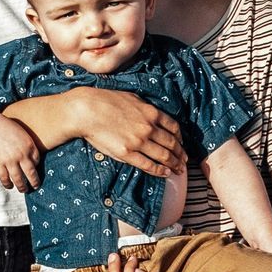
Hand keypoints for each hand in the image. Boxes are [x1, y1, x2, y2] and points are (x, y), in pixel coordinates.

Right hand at [0, 115, 42, 191]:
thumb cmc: (6, 128)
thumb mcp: (21, 133)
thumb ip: (27, 144)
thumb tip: (32, 158)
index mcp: (29, 145)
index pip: (37, 161)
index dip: (36, 167)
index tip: (34, 170)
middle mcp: (22, 154)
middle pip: (31, 173)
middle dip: (34, 182)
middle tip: (36, 187)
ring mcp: (10, 160)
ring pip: (19, 179)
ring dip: (22, 187)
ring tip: (23, 190)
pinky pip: (5, 178)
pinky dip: (8, 184)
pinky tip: (9, 186)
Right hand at [66, 89, 185, 178]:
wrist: (87, 110)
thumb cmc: (106, 101)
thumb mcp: (132, 98)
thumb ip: (145, 107)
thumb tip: (152, 114)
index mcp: (151, 113)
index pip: (174, 128)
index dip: (180, 138)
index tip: (181, 144)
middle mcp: (149, 128)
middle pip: (172, 144)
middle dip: (180, 154)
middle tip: (184, 161)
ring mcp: (139, 141)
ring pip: (164, 156)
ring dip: (174, 164)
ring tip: (178, 170)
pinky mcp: (127, 153)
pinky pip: (148, 165)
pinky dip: (160, 170)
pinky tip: (165, 173)